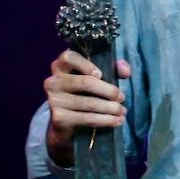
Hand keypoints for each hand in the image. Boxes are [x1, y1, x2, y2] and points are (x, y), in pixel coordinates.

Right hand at [43, 49, 130, 166]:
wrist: (66, 121)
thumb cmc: (85, 93)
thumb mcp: (99, 78)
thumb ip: (114, 69)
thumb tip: (126, 71)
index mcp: (61, 67)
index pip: (69, 57)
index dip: (86, 64)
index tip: (101, 74)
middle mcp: (53, 81)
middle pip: (85, 82)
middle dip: (109, 91)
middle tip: (121, 97)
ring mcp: (54, 100)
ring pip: (88, 102)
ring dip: (111, 108)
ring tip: (122, 111)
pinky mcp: (58, 117)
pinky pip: (87, 118)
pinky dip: (106, 120)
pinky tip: (117, 121)